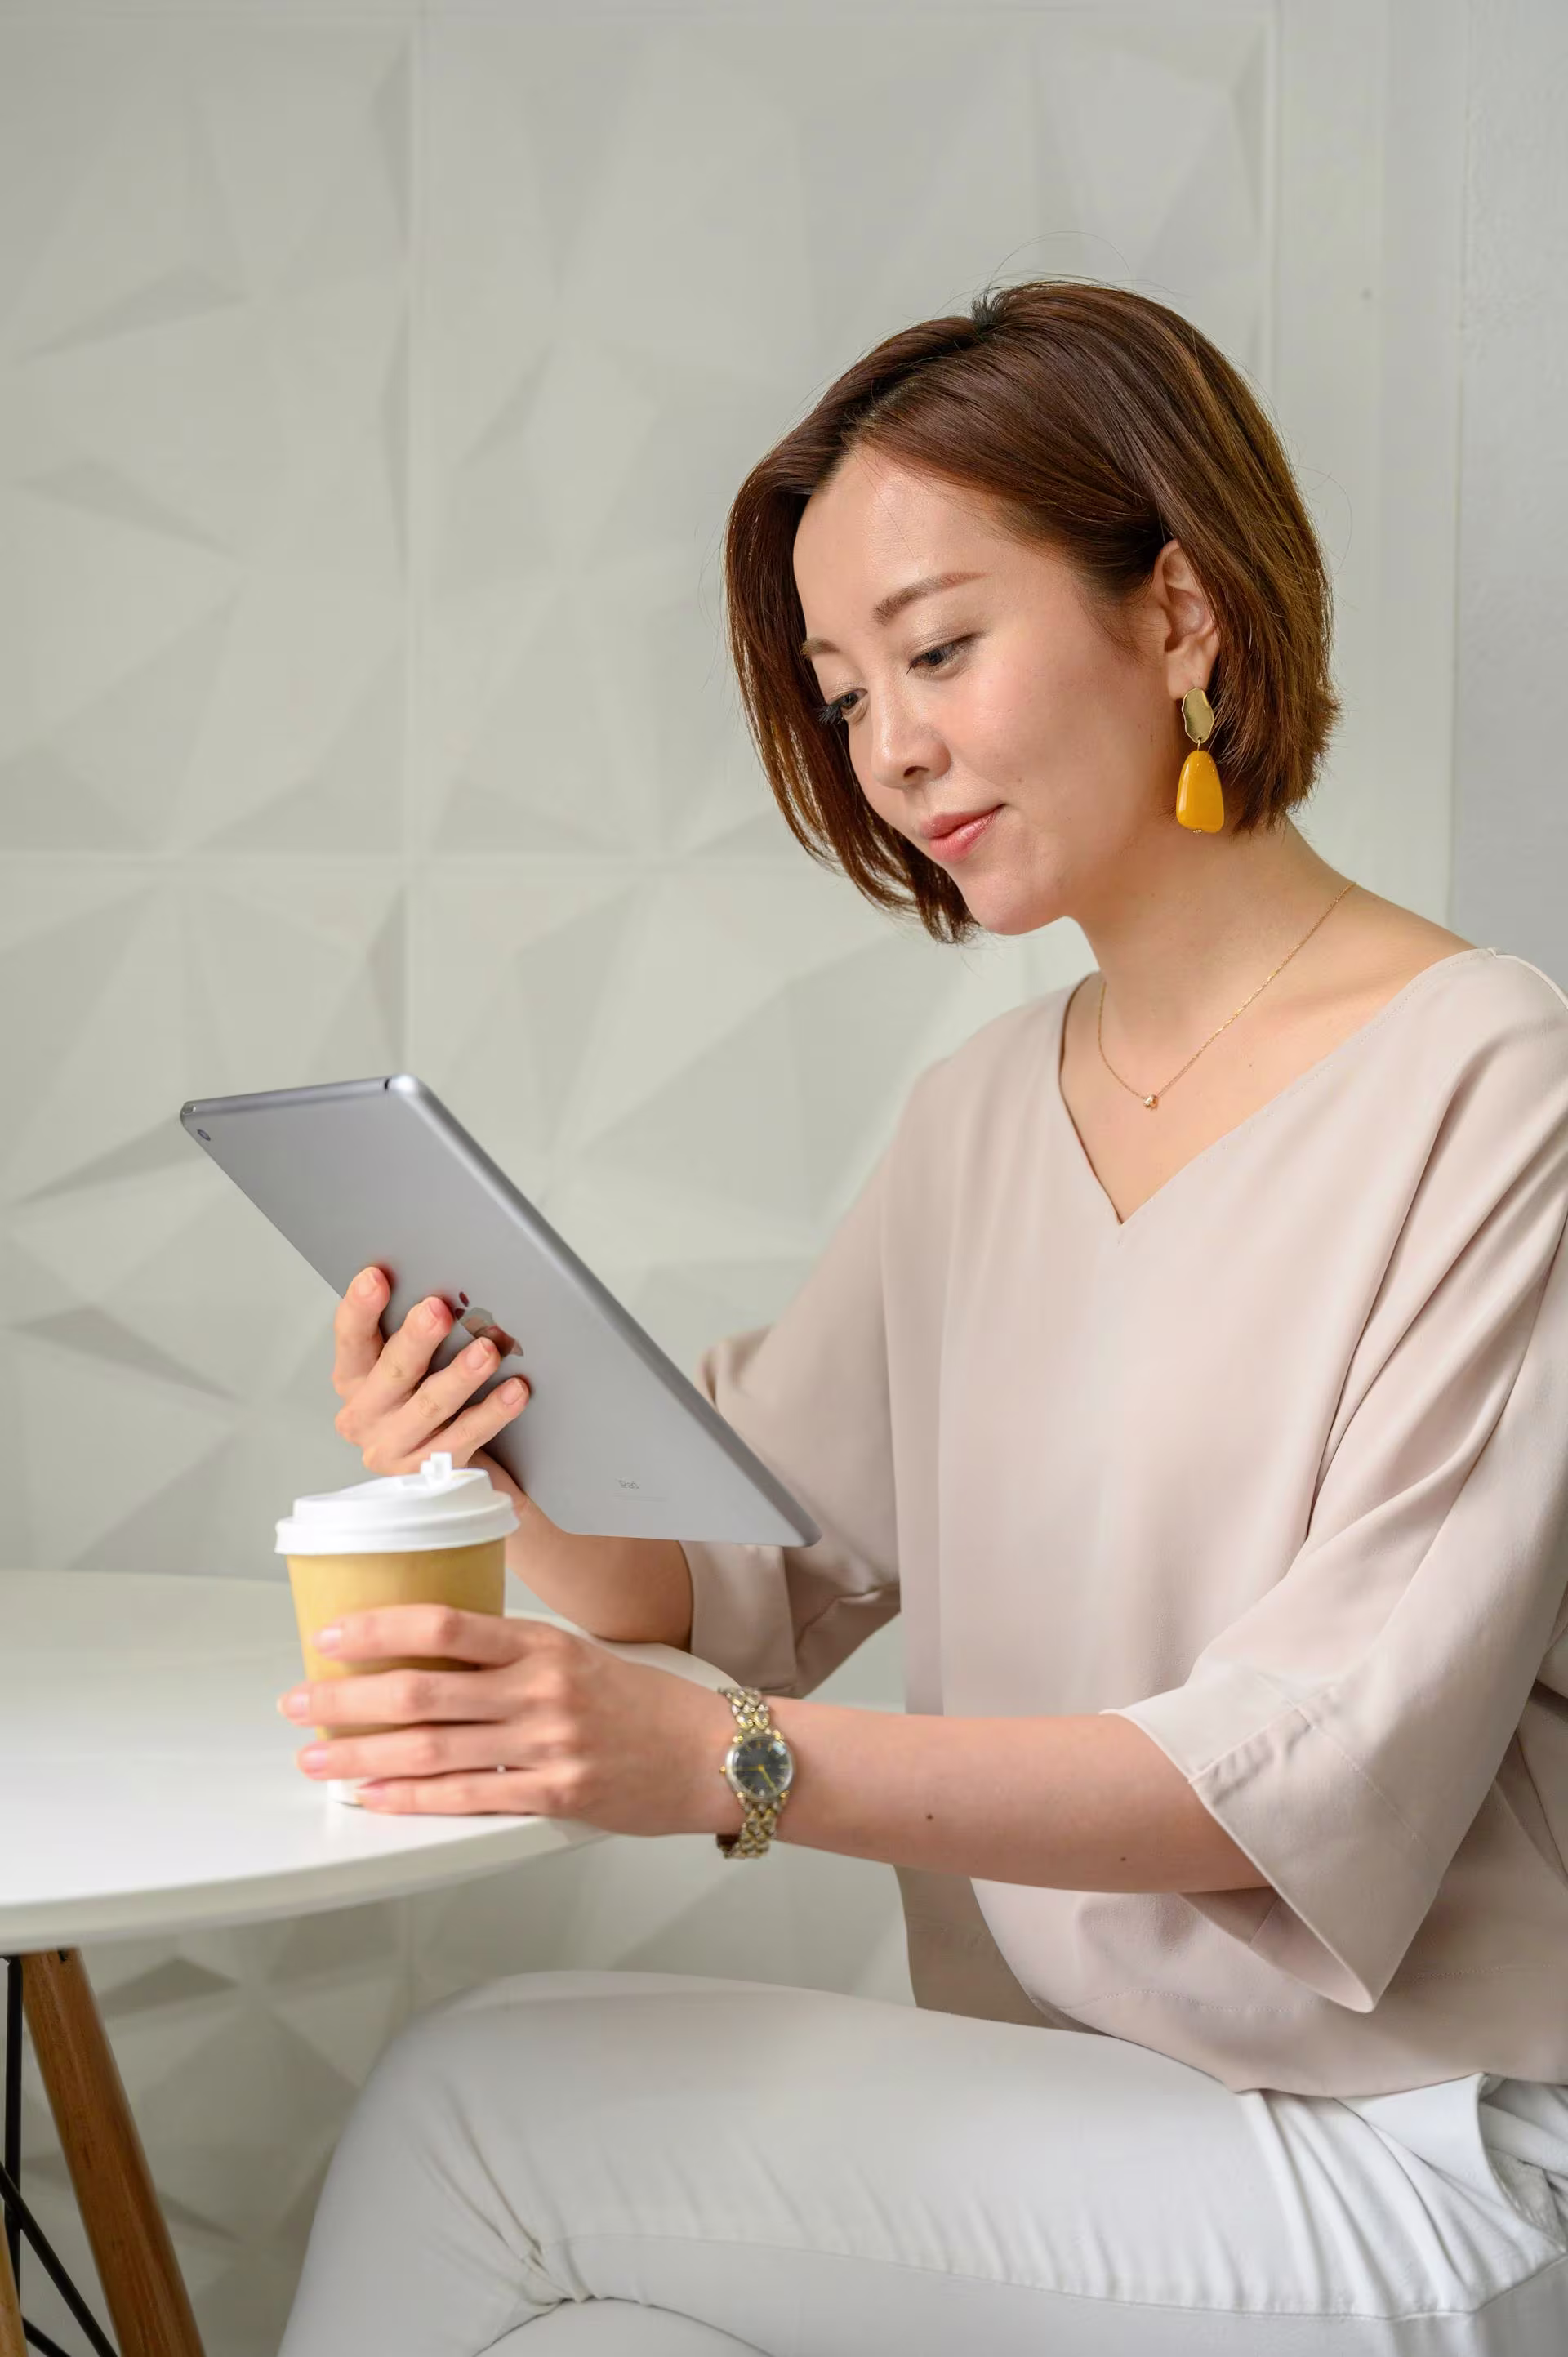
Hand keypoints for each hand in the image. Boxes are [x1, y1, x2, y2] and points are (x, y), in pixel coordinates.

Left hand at [276, 1604, 741, 1832]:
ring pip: (432, 1747)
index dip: (380, 1628)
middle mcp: (540, 1689)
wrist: (713, 1753)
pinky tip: (374, 1797)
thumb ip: (510, 1657)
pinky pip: (466, 1798)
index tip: (331, 1635)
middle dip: (347, 1697)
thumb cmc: (641, 1705)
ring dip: (362, 1754)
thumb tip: (430, 1656)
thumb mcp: (576, 1657)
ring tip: (318, 1758)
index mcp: (541, 1643)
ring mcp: (547, 1744)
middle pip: (423, 1688)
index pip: (446, 1622)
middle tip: (299, 1702)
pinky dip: (411, 1798)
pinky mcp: (555, 1795)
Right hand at [331, 1264, 531, 1485]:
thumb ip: (414, 1335)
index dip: (361, 1308)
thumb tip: (449, 1293)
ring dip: (461, 1375)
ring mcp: (394, 1447)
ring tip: (487, 1351)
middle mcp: (366, 1414)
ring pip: (430, 1406)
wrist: (443, 1473)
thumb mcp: (408, 1368)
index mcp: (354, 1379)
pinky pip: (465, 1437)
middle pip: (392, 1372)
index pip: (351, 1339)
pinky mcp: (429, 1471)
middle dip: (417, 1339)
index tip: (376, 1277)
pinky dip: (491, 1412)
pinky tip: (513, 1391)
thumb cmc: (422, 1402)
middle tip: (438, 1311)